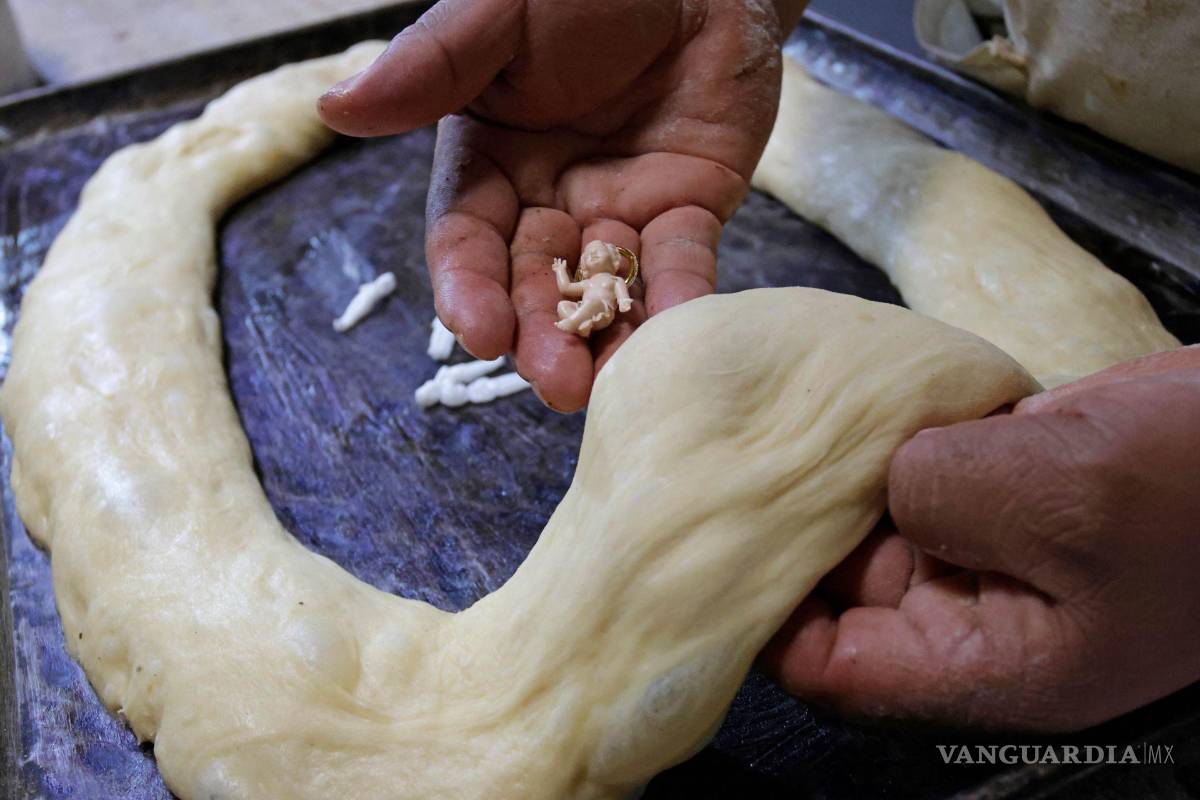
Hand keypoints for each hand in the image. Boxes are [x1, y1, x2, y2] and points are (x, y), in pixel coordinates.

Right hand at [319, 0, 808, 410]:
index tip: (478, 331)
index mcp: (489, 163)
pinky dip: (680, 300)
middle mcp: (548, 201)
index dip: (469, 288)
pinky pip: (682, 265)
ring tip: (607, 384)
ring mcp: (618, 212)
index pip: (467, 239)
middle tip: (555, 380)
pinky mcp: (687, 212)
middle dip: (541, 333)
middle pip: (534, 282)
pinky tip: (680, 333)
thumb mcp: (497, 16)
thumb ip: (429, 66)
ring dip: (604, 340)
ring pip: (604, 291)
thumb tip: (335, 109)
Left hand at [761, 346, 1199, 730]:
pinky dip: (886, 444)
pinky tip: (852, 399)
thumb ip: (943, 493)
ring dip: (836, 479)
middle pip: (838, 595)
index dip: (766, 616)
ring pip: (871, 528)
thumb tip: (876, 472)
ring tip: (777, 421)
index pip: (833, 667)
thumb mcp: (1067, 495)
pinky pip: (916, 480)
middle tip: (730, 464)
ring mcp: (988, 555)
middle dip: (790, 535)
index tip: (718, 544)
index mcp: (988, 666)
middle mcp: (974, 622)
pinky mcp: (1002, 497)